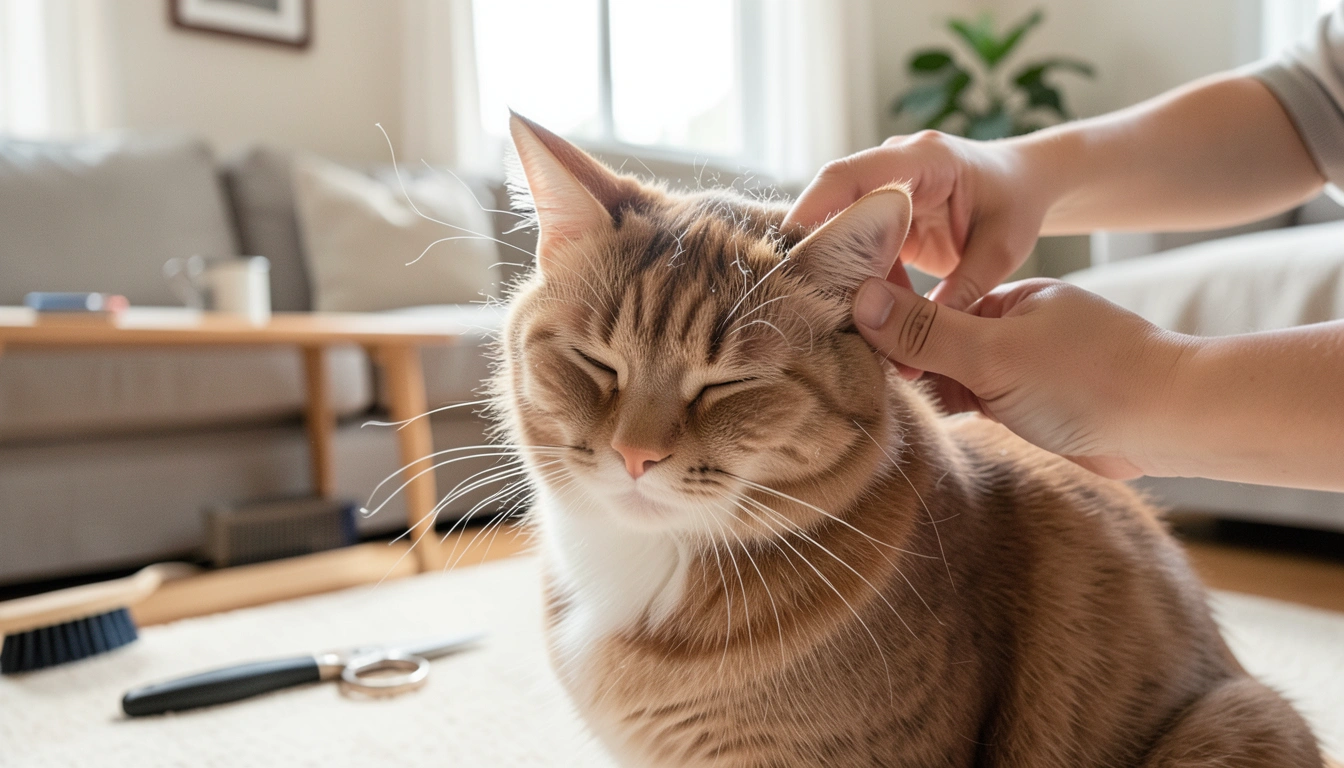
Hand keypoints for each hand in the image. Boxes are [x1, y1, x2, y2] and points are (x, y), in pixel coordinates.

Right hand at [784, 131, 1048, 310]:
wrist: (1024, 182)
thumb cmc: (1017, 205)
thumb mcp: (1000, 252)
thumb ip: (961, 292)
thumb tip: (920, 341)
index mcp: (925, 160)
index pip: (851, 177)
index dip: (813, 210)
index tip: (789, 251)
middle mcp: (893, 167)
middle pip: (833, 203)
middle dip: (814, 250)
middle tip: (797, 298)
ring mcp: (883, 189)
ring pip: (841, 228)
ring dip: (836, 272)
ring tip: (831, 317)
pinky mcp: (882, 214)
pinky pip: (858, 245)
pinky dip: (858, 279)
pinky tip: (862, 316)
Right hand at [852, 277, 1192, 478]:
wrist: (1175, 422)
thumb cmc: (1093, 377)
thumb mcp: (995, 354)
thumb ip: (927, 331)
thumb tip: (860, 299)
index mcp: (1006, 300)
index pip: (927, 307)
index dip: (887, 322)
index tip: (841, 339)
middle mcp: (1012, 330)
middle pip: (935, 343)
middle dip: (900, 361)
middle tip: (846, 382)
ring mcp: (1023, 369)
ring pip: (954, 378)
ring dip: (925, 391)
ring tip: (871, 408)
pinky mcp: (1034, 407)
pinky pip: (977, 404)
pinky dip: (952, 412)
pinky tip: (922, 424)